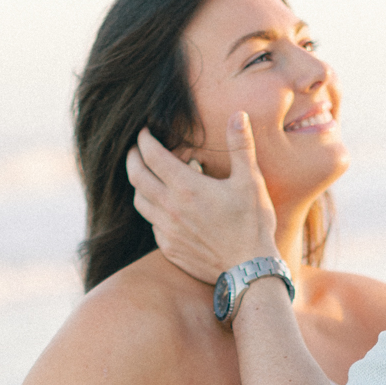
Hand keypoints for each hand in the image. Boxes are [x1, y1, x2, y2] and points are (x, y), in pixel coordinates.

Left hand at [126, 112, 278, 285]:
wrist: (249, 270)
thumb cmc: (252, 224)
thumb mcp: (250, 181)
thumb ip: (241, 146)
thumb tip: (238, 114)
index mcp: (186, 187)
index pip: (152, 155)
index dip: (144, 139)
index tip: (145, 132)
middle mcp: (170, 208)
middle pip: (136, 176)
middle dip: (133, 158)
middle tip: (136, 149)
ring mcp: (166, 231)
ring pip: (139, 201)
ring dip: (139, 185)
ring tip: (147, 176)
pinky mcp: (169, 248)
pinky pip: (151, 224)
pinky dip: (153, 210)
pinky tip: (165, 207)